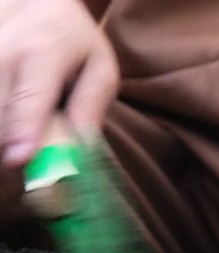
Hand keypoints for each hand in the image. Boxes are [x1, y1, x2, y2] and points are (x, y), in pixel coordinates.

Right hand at [0, 0, 118, 166]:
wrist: (34, 3)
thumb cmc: (73, 42)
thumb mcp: (100, 67)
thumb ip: (91, 106)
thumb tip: (79, 149)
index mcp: (42, 53)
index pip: (28, 98)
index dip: (22, 131)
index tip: (18, 161)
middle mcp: (2, 53)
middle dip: (11, 144)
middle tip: (28, 161)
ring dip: (3, 134)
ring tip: (25, 132)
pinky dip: (0, 124)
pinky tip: (12, 120)